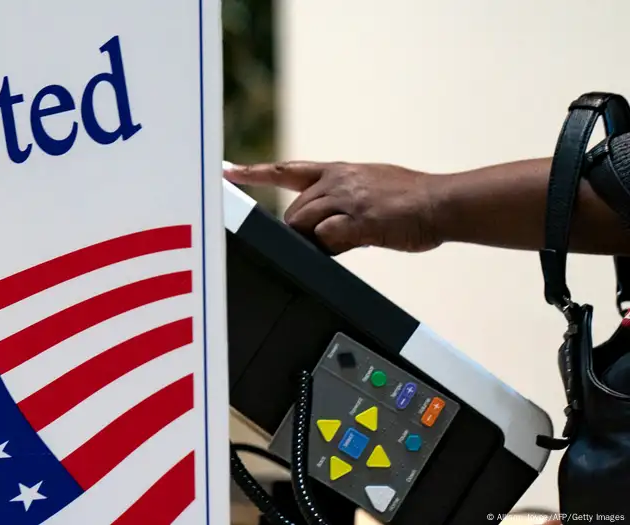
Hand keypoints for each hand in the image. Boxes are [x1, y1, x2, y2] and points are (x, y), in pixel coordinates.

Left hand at [224, 161, 443, 253]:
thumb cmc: (410, 202)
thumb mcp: (369, 187)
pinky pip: (325, 239)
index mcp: (337, 171)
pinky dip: (332, 247)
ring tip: (352, 237)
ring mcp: (346, 199)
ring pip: (303, 225)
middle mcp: (337, 180)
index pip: (287, 169)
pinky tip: (357, 241)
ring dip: (316, 241)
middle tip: (334, 237)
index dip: (254, 172)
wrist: (442, 203)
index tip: (226, 171)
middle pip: (293, 212)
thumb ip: (340, 199)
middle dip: (302, 232)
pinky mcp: (358, 220)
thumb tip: (322, 224)